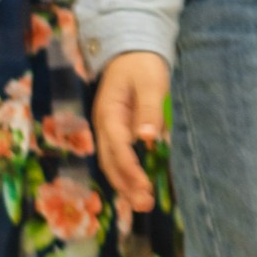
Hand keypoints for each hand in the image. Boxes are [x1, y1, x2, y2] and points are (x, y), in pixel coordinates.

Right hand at [93, 52, 171, 216]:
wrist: (131, 52)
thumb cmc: (141, 65)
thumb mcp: (151, 82)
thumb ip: (149, 109)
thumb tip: (147, 138)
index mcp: (109, 114)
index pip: (118, 148)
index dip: (131, 170)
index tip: (145, 186)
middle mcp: (105, 126)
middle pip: (111, 162)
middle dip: (126, 185)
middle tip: (144, 204)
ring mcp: (109, 131)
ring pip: (112, 164)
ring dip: (125, 185)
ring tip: (142, 204)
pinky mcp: (118, 133)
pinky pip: (119, 158)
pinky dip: (127, 176)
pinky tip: (138, 189)